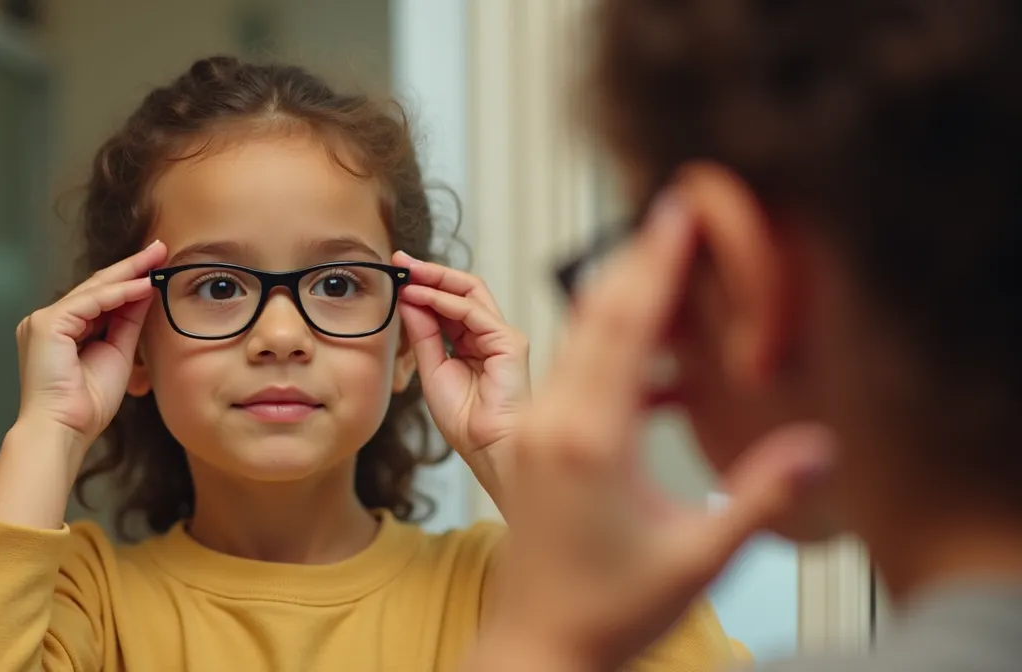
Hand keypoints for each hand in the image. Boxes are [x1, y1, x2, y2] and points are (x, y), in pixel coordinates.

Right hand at [14, 240, 166, 452]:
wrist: (64, 430)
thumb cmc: (86, 406)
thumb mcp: (117, 354)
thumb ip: (127, 323)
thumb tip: (145, 292)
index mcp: (61, 331)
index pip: (100, 298)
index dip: (129, 280)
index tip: (156, 266)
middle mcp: (48, 322)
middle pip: (96, 287)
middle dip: (130, 267)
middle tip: (160, 248)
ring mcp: (43, 321)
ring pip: (93, 290)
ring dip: (128, 273)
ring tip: (156, 258)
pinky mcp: (46, 325)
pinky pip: (89, 302)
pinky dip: (118, 293)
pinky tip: (143, 284)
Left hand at [393, 251, 529, 505]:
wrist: (488, 449)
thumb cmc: (466, 422)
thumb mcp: (432, 370)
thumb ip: (423, 335)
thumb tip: (408, 300)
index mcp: (474, 345)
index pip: (450, 304)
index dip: (424, 286)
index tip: (397, 273)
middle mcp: (491, 336)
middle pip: (463, 290)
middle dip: (430, 272)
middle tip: (400, 260)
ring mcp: (503, 337)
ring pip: (470, 293)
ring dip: (435, 278)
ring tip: (407, 271)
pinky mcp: (509, 342)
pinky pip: (472, 312)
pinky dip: (444, 300)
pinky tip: (420, 295)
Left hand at [483, 197, 833, 670]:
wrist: (541, 645)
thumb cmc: (612, 611)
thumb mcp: (698, 557)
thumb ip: (760, 497)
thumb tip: (826, 445)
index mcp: (588, 440)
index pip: (624, 326)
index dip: (654, 263)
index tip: (676, 210)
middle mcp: (551, 423)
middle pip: (593, 316)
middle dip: (635, 259)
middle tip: (670, 210)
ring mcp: (532, 430)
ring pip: (575, 339)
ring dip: (617, 294)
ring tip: (661, 259)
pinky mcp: (528, 442)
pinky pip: (567, 371)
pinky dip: (604, 342)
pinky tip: (646, 342)